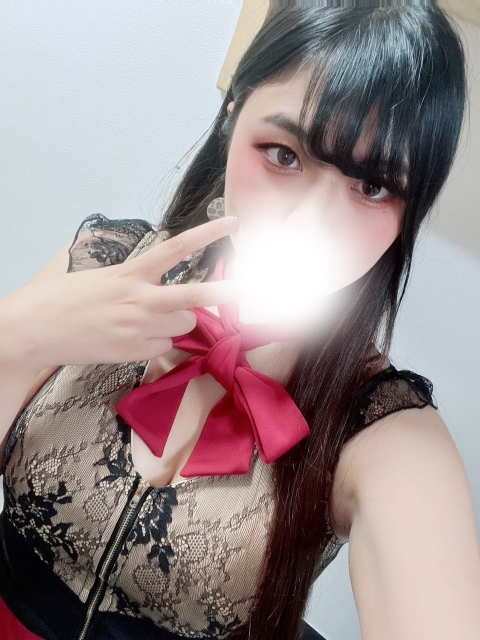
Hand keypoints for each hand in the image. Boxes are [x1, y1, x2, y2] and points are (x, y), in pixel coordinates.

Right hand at [5, 217, 240, 369]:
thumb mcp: (96, 276)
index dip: (207, 235)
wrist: (34, 330)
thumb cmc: (60, 298)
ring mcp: (138, 328)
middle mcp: (139, 299)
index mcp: (129, 273)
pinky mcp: (133, 352)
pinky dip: (156, 343)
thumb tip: (151, 280)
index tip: (232, 222)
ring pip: (182, 325)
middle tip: (252, 286)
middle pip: (194, 298)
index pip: (176, 249)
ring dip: (177, 322)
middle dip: (225, 294)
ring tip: (146, 320)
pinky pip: (162, 346)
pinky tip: (130, 338)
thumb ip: (130, 276)